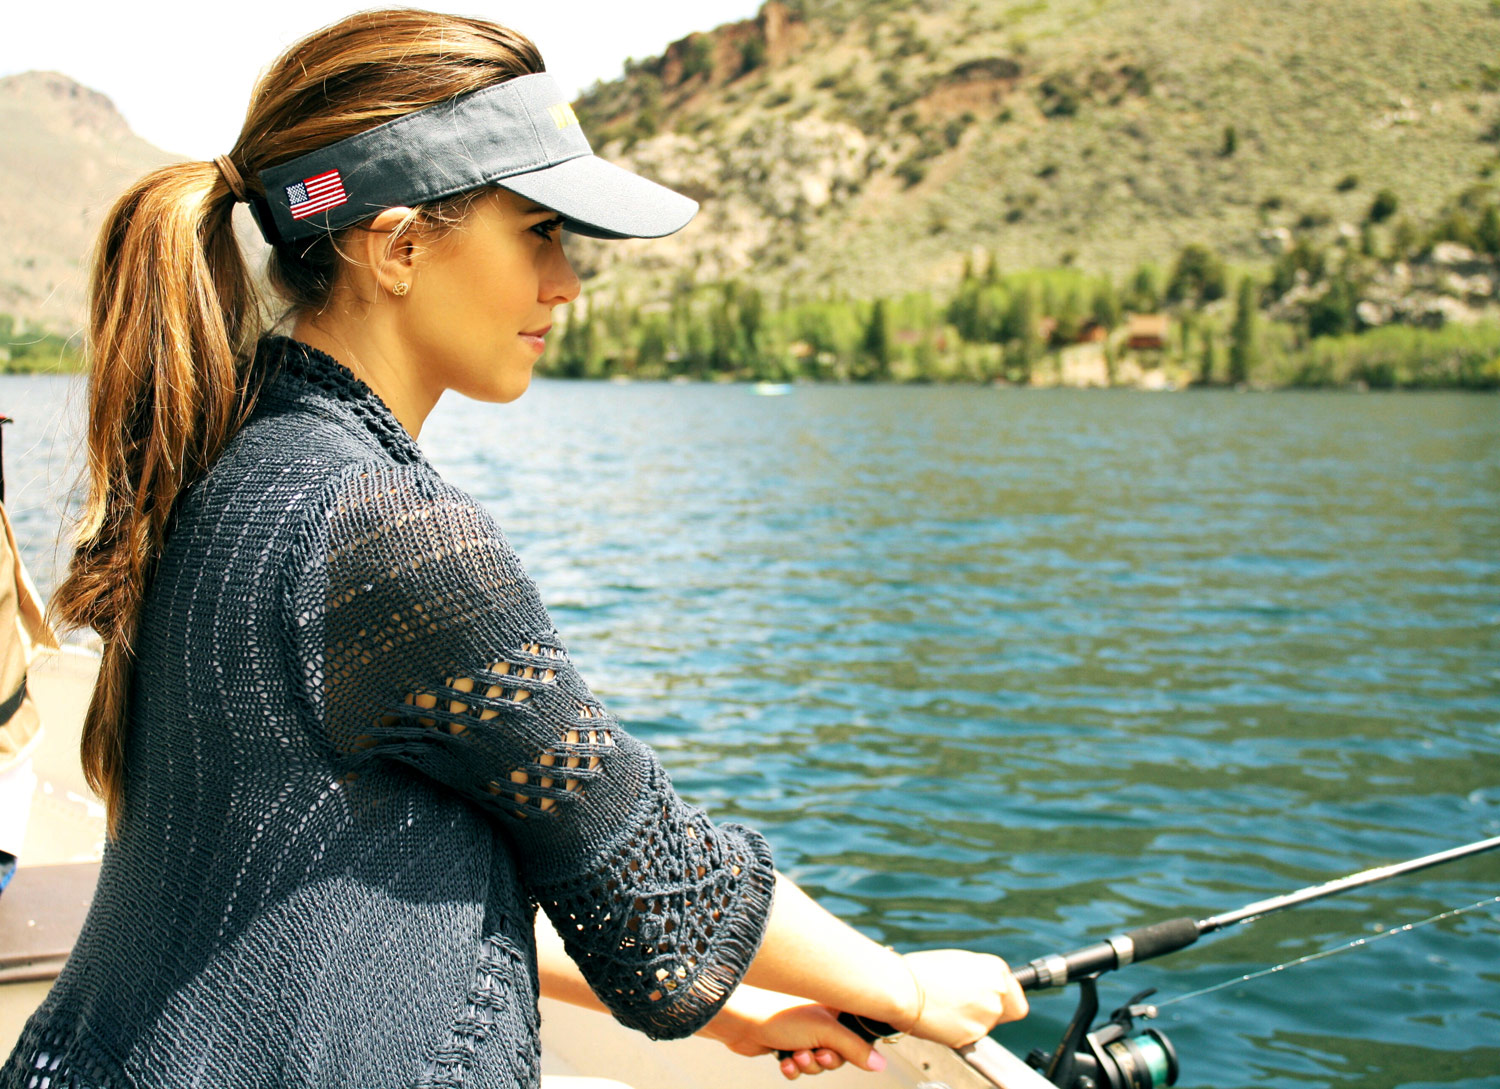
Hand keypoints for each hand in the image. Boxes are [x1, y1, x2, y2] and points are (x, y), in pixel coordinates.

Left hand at [704, 985, 886, 1079]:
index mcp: (834, 1004)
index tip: (840, 1049)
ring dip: (808, 1065)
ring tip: (794, 1056)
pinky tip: (783, 1061)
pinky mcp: (786, 1043)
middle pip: (840, 1052)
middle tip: (814, 1054)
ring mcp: (803, 1029)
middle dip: (826, 1060)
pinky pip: (800, 1065)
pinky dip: (793, 1067)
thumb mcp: (825, 1033)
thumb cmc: (780, 1016)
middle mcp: (821, 1015)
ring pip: (819, 1061)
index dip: (854, 1047)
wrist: (739, 1022)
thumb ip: (855, 1048)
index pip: (858, 1030)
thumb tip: (882, 1065)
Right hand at [899, 949, 1028, 1047]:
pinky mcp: (973, 1035)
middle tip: (966, 1005)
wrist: (903, 989)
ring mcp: (987, 1016)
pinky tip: (941, 1017)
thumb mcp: (958, 962)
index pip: (1016, 993)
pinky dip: (958, 1031)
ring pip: (987, 1025)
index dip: (1003, 997)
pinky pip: (970, 1036)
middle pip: (1006, 1011)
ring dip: (972, 1020)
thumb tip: (984, 986)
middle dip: (988, 1010)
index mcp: (995, 969)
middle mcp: (998, 992)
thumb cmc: (922, 971)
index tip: (991, 998)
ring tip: (946, 1007)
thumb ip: (979, 975)